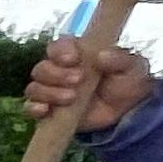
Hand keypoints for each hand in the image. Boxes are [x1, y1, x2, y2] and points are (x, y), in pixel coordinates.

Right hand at [25, 36, 153, 133]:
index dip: (61, 51)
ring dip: (49, 92)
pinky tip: (45, 110)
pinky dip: (34, 108)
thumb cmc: (128, 84)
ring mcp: (51, 91)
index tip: (73, 59)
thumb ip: (119, 59)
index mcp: (76, 54)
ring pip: (34, 87)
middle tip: (78, 80)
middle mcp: (59, 70)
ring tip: (71, 98)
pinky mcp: (48, 111)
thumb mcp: (132, 68)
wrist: (127, 114)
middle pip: (42, 68)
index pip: (58, 46)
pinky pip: (30, 107)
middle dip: (56, 74)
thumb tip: (102, 55)